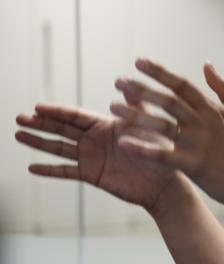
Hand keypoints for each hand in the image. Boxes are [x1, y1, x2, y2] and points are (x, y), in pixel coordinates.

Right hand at [15, 102, 185, 214]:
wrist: (166, 183)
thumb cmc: (162, 151)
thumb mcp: (148, 125)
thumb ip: (135, 105)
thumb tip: (125, 81)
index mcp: (106, 125)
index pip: (76, 116)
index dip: (56, 112)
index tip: (37, 107)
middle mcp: (96, 140)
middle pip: (62, 129)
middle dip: (41, 123)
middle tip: (19, 117)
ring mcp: (92, 158)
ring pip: (60, 148)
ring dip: (39, 143)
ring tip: (18, 135)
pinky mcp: (92, 175)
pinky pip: (66, 172)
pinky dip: (50, 170)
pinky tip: (32, 167)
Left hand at [110, 58, 223, 207]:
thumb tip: (207, 65)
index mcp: (213, 109)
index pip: (183, 85)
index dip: (160, 72)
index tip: (139, 62)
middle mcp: (203, 123)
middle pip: (168, 101)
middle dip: (142, 89)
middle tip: (119, 81)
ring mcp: (197, 144)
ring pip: (162, 125)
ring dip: (136, 115)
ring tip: (113, 107)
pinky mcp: (191, 165)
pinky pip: (162, 155)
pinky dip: (143, 148)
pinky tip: (123, 142)